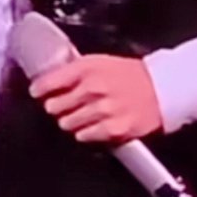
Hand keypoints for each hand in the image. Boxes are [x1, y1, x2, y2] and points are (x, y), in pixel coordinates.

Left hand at [30, 54, 162, 142]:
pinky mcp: (113, 129)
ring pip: (67, 123)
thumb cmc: (130, 73)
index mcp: (87, 68)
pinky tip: (89, 125)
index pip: (51, 81)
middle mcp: (92, 89)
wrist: (160, 89)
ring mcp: (102, 110)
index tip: (36, 92)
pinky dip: (83, 132)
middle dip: (54, 106)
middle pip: (55, 106)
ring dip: (68, 120)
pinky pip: (85, 136)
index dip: (39, 88)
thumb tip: (53, 76)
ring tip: (76, 115)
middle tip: (58, 105)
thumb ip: (75, 69)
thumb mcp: (99, 61)